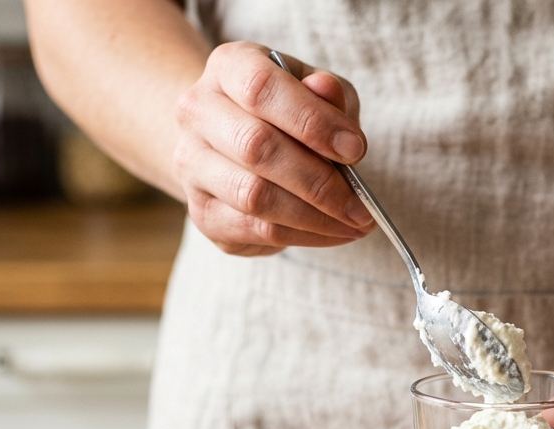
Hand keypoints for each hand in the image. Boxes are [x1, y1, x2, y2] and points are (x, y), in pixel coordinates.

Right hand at [173, 42, 374, 254]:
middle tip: (361, 204)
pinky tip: (333, 232)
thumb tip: (328, 91)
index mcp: (229, 67)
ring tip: (354, 223)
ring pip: (254, 196)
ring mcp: (191, 164)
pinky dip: (304, 236)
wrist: (234, 144)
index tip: (355, 150)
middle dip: (319, 181)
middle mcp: (198, 112)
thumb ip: (328, 92)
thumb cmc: (287, 112)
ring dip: (314, 217)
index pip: (262, 88)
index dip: (312, 121)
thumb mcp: (316, 91)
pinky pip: (255, 229)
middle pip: (256, 147)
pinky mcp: (202, 212)